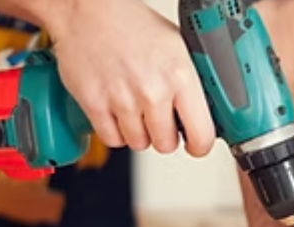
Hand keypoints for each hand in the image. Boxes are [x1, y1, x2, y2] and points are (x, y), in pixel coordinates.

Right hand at [45, 0, 214, 155]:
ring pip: (139, 144)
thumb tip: (205, 113)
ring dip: (139, 133)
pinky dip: (115, 131)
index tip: (195, 144)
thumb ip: (191, 84)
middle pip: (166, 145)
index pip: (201, 135)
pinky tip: (118, 111)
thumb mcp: (178, 48)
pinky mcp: (95, 104)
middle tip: (159, 119)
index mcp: (180, 76)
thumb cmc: (133, 26)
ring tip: (136, 108)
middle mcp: (152, 90)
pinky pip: (112, 139)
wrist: (88, 11)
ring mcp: (123, 99)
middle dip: (164, 136)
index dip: (199, 145)